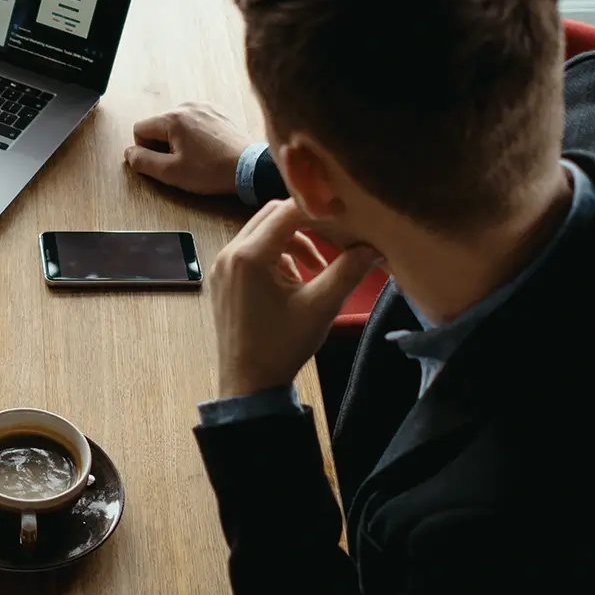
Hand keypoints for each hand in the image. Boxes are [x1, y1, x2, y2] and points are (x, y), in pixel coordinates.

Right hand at [124, 101, 256, 196]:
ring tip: (197, 158)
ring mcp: (205, 107)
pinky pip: (194, 123)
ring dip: (179, 140)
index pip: (139, 129)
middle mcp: (187, 107)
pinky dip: (195, 136)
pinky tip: (207, 150)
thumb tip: (129, 153)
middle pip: (158, 125)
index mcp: (173, 118)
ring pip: (176, 124)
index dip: (145, 150)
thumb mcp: (171, 173)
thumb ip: (143, 162)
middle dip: (163, 145)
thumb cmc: (213, 171)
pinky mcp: (218, 113)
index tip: (162, 163)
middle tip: (181, 163)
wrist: (250, 168)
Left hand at [211, 199, 381, 398]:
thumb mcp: (322, 307)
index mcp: (250, 256)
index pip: (287, 211)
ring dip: (291, 242)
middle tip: (333, 243)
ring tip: (314, 271)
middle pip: (271, 215)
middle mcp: (229, 253)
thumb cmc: (283, 346)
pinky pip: (250, 251)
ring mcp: (221, 266)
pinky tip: (291, 283)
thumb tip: (374, 246)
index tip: (345, 219)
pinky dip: (274, 257)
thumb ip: (349, 271)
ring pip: (261, 233)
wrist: (248, 384)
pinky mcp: (221, 279)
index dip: (319, 210)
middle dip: (305, 225)